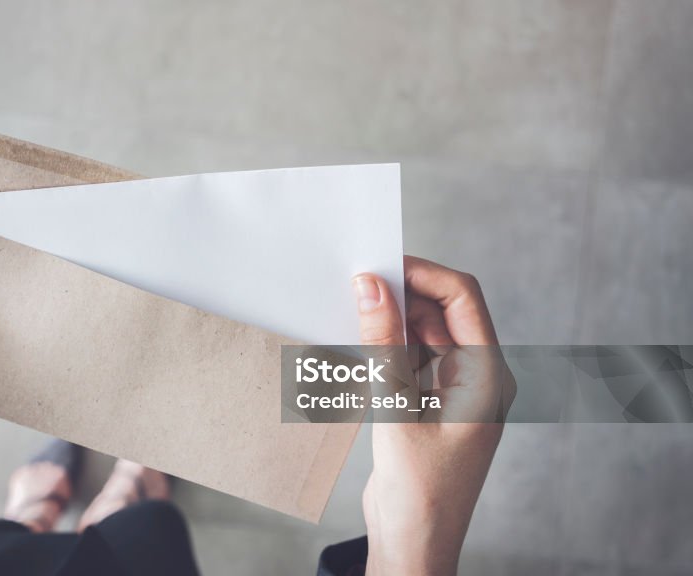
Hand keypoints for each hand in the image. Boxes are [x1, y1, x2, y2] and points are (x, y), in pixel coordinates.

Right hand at [354, 256, 515, 575]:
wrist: (416, 545)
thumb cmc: (419, 492)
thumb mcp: (396, 410)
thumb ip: (383, 345)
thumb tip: (371, 287)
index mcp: (487, 376)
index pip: (462, 298)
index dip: (422, 274)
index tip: (380, 263)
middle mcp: (478, 377)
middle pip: (444, 310)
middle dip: (404, 293)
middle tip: (357, 283)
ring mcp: (456, 390)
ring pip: (426, 333)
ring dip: (393, 320)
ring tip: (353, 311)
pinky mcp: (432, 403)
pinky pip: (414, 358)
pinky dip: (389, 346)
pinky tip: (360, 343)